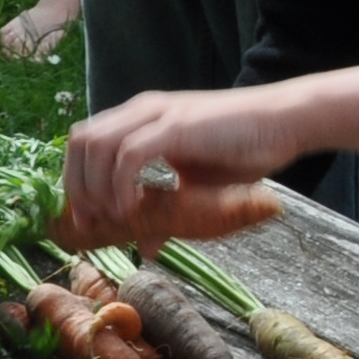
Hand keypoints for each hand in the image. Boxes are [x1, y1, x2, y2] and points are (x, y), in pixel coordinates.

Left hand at [64, 89, 299, 242]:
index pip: (86, 142)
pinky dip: (122, 185)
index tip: (85, 220)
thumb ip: (166, 212)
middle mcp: (142, 111)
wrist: (284, 123)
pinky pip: (130, 155)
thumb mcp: (197, 189)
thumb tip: (145, 246)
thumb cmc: (245, 150)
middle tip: (91, 223)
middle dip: (76, 185)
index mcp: (141, 119)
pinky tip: (134, 208)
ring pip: (97, 145)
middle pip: (81, 141)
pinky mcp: (176, 126)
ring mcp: (157, 115)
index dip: (75, 180)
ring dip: (96, 186)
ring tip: (114, 217)